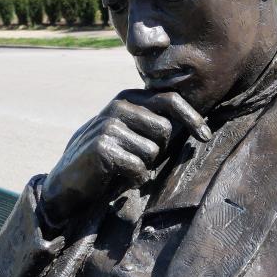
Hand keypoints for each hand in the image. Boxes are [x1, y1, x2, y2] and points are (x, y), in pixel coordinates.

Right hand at [41, 90, 211, 222]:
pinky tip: (118, 175)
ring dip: (144, 165)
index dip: (192, 118)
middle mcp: (119, 105)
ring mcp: (109, 124)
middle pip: (166, 130)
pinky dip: (134, 178)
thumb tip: (201, 126)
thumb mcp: (135, 131)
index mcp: (130, 97)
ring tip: (124, 165)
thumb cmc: (113, 155)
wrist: (71, 178)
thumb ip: (158, 122)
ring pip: (153, 151)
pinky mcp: (103, 146)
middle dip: (160, 150)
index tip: (206, 136)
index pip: (171, 100)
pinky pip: (138, 167)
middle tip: (138, 156)